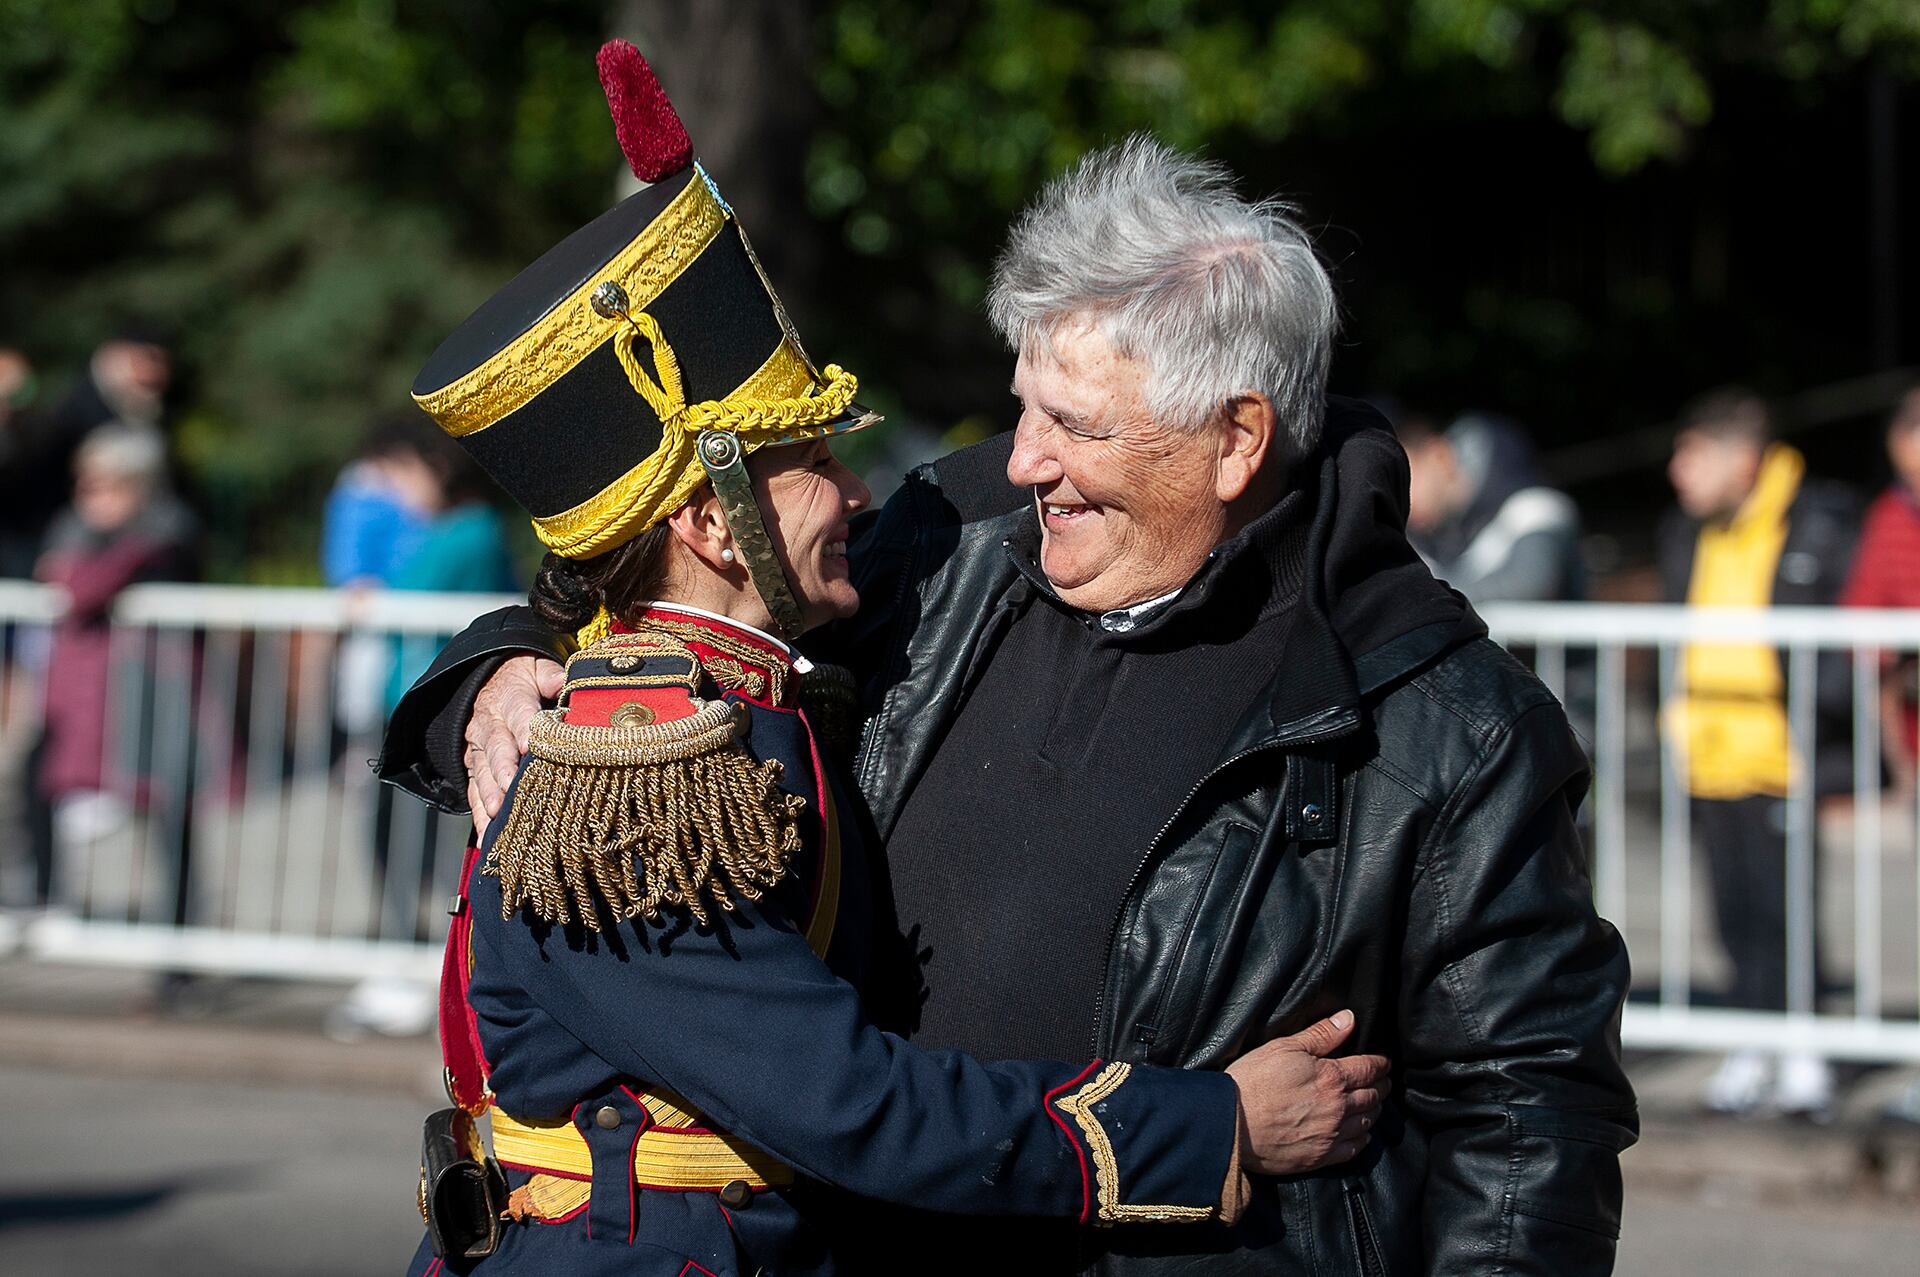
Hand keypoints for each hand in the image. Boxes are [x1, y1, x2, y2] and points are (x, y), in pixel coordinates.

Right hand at [465, 655, 564, 839]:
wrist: (490, 682)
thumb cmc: (524, 678)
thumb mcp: (536, 666)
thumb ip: (550, 675)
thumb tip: (564, 682)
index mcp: (510, 699)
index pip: (518, 712)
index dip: (525, 729)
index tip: (531, 746)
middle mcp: (489, 726)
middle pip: (496, 748)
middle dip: (502, 769)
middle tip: (509, 786)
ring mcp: (479, 751)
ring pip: (481, 774)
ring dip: (489, 795)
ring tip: (498, 815)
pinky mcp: (475, 770)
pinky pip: (475, 794)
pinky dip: (481, 817)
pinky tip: (489, 839)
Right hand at [1225, 1009, 1390, 1175]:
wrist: (1230, 1123)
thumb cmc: (1253, 1081)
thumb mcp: (1284, 1047)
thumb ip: (1321, 1034)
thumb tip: (1348, 1019)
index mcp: (1332, 1077)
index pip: (1369, 1068)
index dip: (1380, 1063)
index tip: (1384, 1062)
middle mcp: (1338, 1107)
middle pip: (1373, 1096)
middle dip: (1381, 1086)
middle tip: (1383, 1081)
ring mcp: (1331, 1134)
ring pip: (1367, 1122)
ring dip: (1374, 1110)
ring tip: (1373, 1103)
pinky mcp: (1320, 1157)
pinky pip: (1353, 1149)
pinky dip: (1363, 1139)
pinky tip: (1361, 1133)